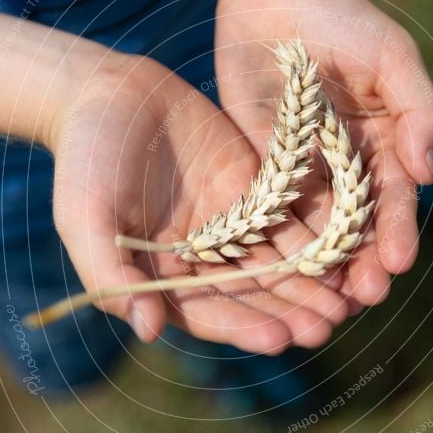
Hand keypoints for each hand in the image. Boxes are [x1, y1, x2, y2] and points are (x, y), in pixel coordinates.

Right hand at [48, 53, 349, 352]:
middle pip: (253, 292)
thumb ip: (114, 275)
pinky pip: (290, 212)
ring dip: (312, 281)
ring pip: (279, 257)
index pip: (208, 311)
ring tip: (348, 299)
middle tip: (327, 327)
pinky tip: (346, 244)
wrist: (105, 92)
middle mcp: (204, 256)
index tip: (279, 339)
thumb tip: (148, 331)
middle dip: (289, 310)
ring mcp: (232, 221)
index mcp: (164, 275)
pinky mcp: (254, 184)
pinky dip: (317, 230)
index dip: (243, 326)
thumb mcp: (86, 219)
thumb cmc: (84, 160)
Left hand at [215, 0, 432, 308]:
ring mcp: (303, 171)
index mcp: (383, 144)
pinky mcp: (262, 167)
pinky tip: (277, 272)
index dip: (396, 231)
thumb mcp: (391, 55)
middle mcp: (345, 167)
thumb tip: (428, 171)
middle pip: (355, 225)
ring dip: (319, 266)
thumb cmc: (343, 18)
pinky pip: (269, 210)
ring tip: (324, 302)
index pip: (393, 198)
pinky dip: (275, 242)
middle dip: (361, 262)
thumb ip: (419, 108)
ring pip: (313, 229)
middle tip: (364, 297)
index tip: (398, 262)